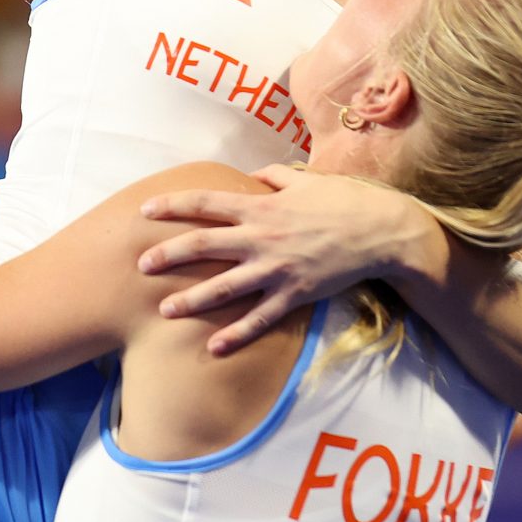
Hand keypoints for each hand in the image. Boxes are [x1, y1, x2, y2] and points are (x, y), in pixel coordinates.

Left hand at [136, 166, 431, 354]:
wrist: (381, 232)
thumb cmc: (343, 200)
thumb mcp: (306, 179)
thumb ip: (275, 175)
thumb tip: (256, 174)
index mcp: (262, 206)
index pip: (206, 203)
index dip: (173, 205)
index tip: (146, 210)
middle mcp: (262, 237)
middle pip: (204, 245)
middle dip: (169, 255)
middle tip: (141, 265)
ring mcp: (277, 269)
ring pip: (225, 287)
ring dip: (192, 299)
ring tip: (165, 310)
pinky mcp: (295, 294)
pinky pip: (260, 319)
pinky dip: (236, 335)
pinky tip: (214, 347)